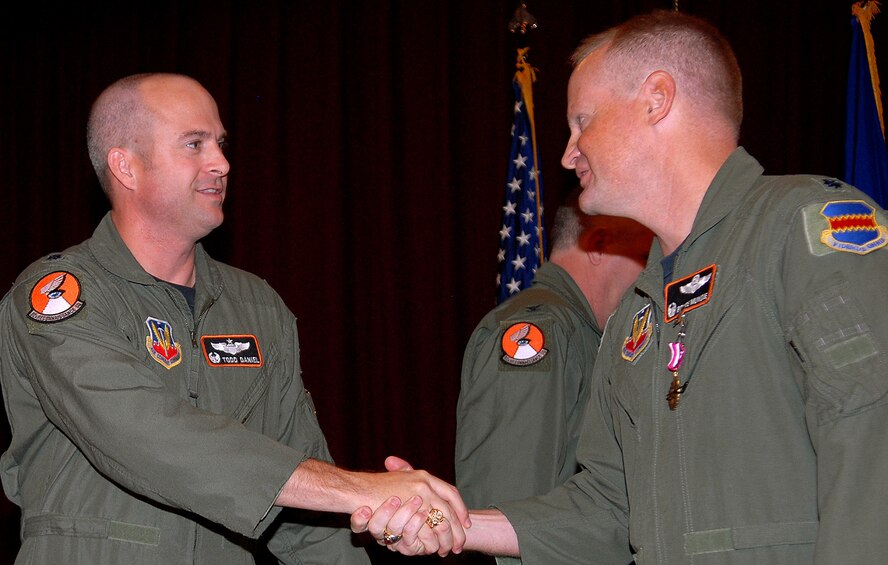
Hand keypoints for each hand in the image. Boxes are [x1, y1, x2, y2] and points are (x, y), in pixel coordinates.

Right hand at [351, 456, 467, 556]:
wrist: (357, 489)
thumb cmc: (376, 485)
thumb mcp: (399, 476)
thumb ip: (413, 478)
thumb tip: (431, 490)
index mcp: (424, 475)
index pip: (450, 493)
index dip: (460, 508)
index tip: (466, 522)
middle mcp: (424, 484)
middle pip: (450, 509)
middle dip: (457, 529)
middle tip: (460, 543)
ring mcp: (418, 496)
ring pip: (441, 521)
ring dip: (446, 538)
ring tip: (450, 549)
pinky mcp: (410, 511)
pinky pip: (428, 530)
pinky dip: (433, 542)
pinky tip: (434, 549)